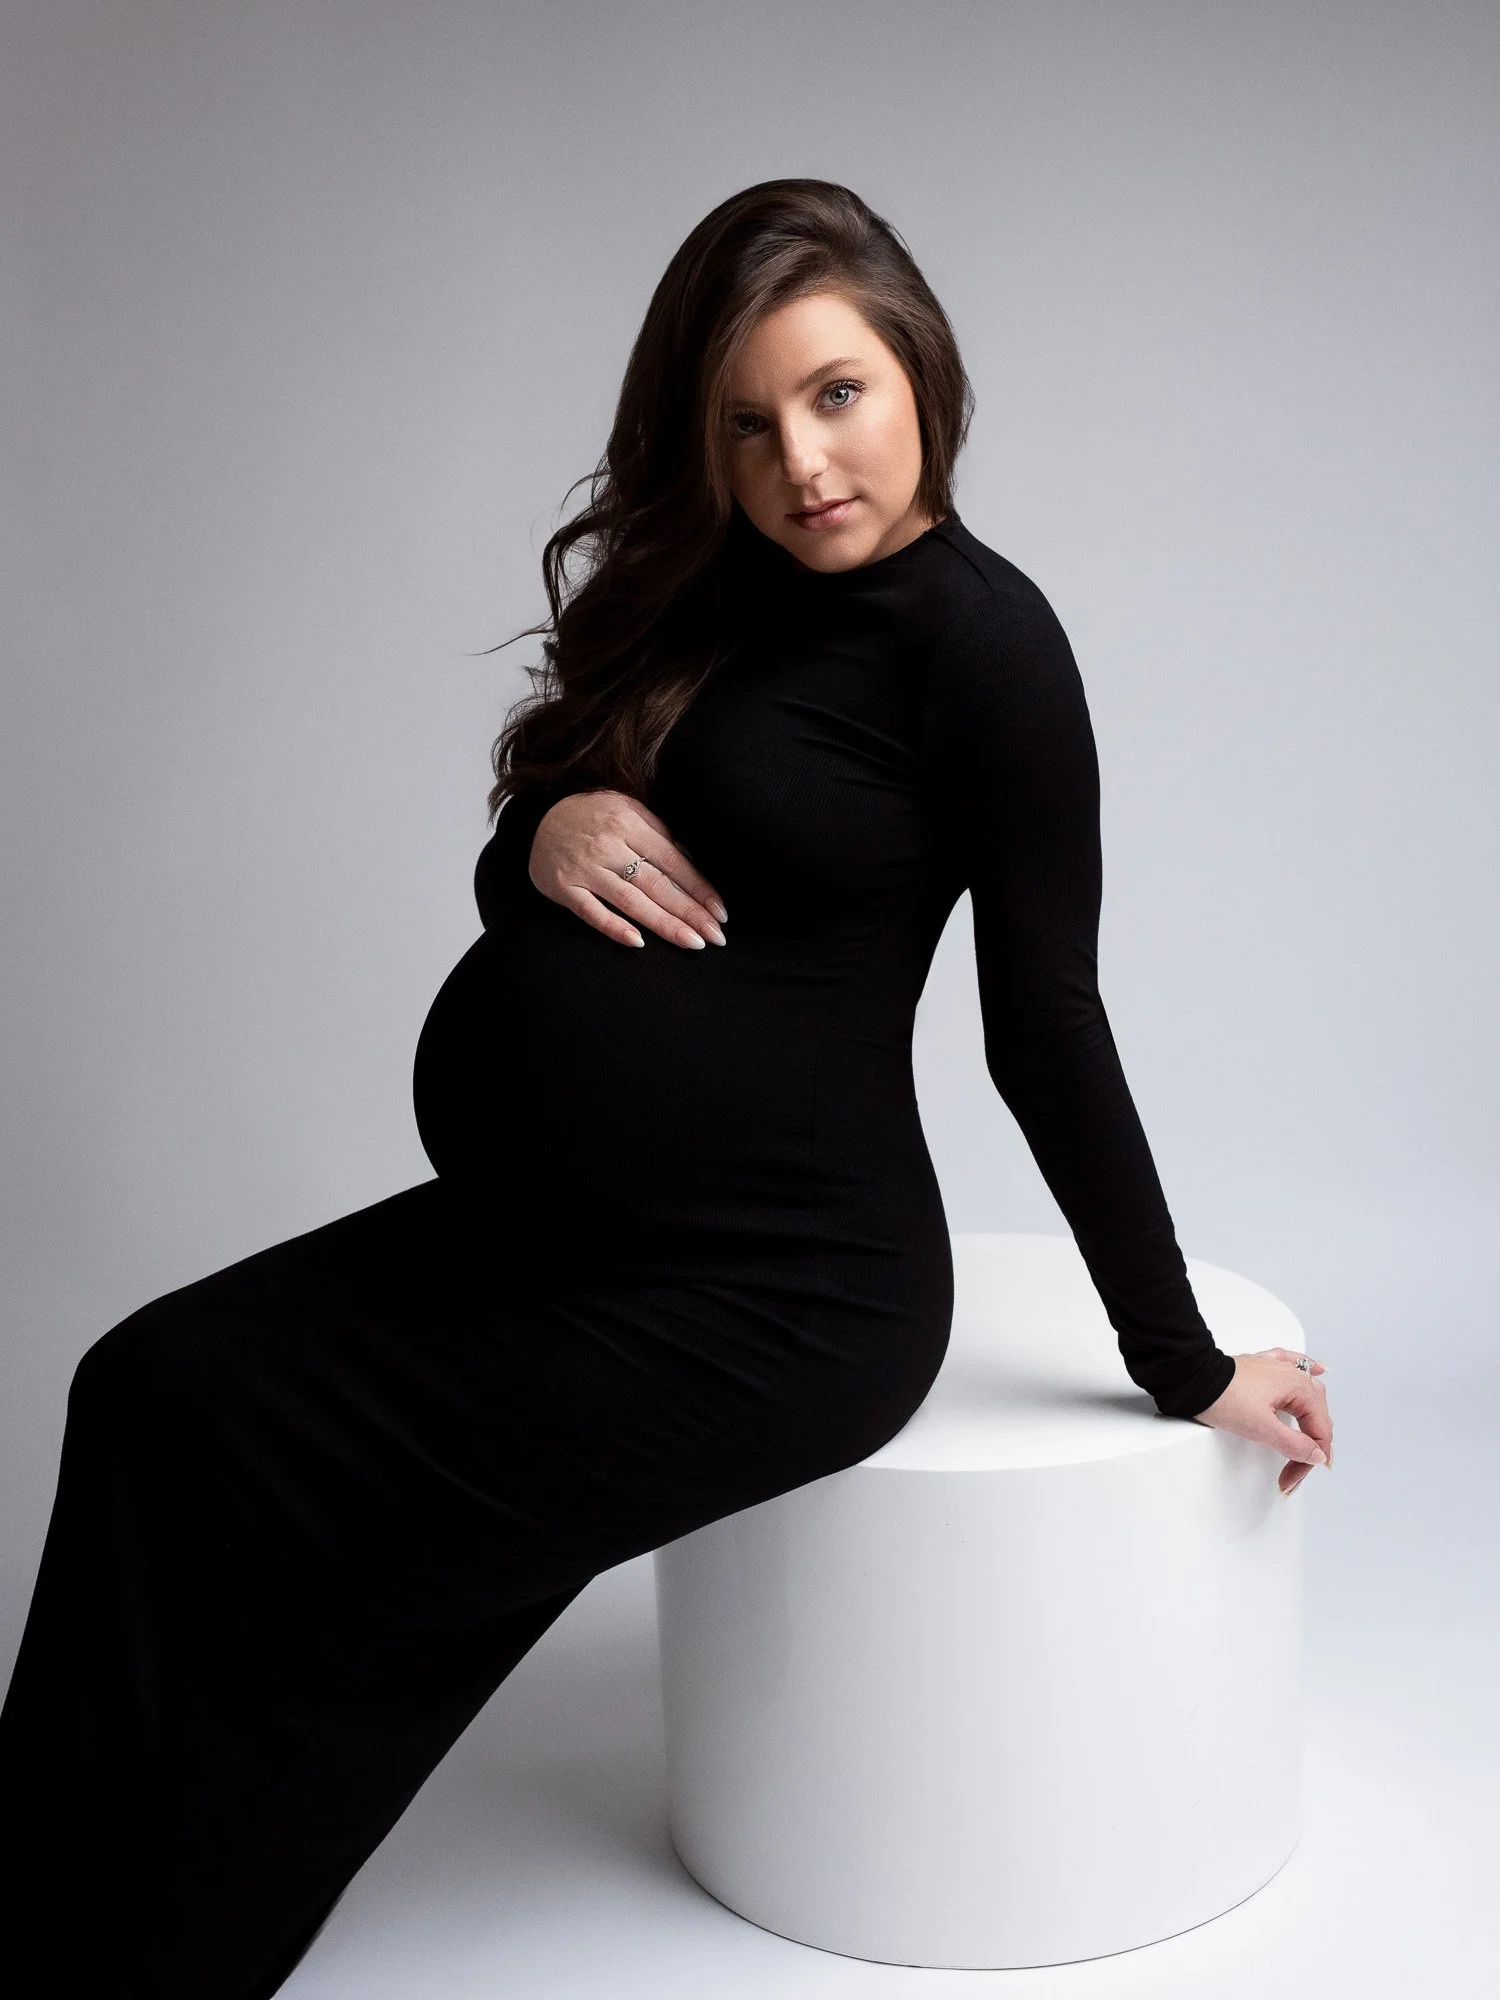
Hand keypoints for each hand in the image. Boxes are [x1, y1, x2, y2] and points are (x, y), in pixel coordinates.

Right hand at [528, 789, 728, 950]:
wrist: (536, 817)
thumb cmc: (592, 815)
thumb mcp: (625, 807)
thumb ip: (657, 832)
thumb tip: (690, 863)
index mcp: (627, 823)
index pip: (672, 861)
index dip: (698, 888)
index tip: (720, 912)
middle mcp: (607, 845)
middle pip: (656, 884)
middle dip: (689, 912)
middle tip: (715, 936)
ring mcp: (583, 868)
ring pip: (630, 901)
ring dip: (663, 924)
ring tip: (692, 943)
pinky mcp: (562, 887)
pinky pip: (591, 912)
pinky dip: (614, 927)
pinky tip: (638, 942)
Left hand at [1191, 1348, 1332, 1494]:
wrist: (1192, 1379)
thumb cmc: (1222, 1399)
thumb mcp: (1261, 1429)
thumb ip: (1293, 1445)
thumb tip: (1318, 1454)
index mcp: (1298, 1387)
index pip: (1319, 1430)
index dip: (1309, 1459)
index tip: (1292, 1479)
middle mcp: (1292, 1374)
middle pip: (1316, 1414)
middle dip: (1310, 1446)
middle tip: (1292, 1473)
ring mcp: (1277, 1368)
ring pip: (1309, 1393)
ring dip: (1312, 1419)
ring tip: (1311, 1443)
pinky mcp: (1262, 1366)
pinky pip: (1294, 1364)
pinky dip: (1308, 1370)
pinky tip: (1318, 1371)